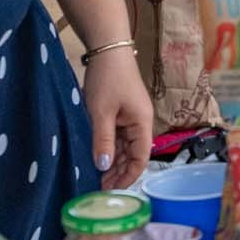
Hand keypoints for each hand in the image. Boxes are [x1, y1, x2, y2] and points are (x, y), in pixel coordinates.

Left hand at [82, 49, 152, 190]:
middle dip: (119, 173)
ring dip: (113, 162)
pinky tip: (98, 158)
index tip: (112, 191)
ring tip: (96, 177)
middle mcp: (141, 122)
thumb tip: (103, 168)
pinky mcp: (122, 112)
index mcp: (142, 123)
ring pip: (125, 147)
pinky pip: (119, 137)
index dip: (128, 177)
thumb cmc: (108, 78)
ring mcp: (131, 117)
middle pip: (134, 155)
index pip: (140, 158)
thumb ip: (103, 141)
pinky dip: (110, 149)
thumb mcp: (101, 112)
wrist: (108, 48)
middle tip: (99, 188)